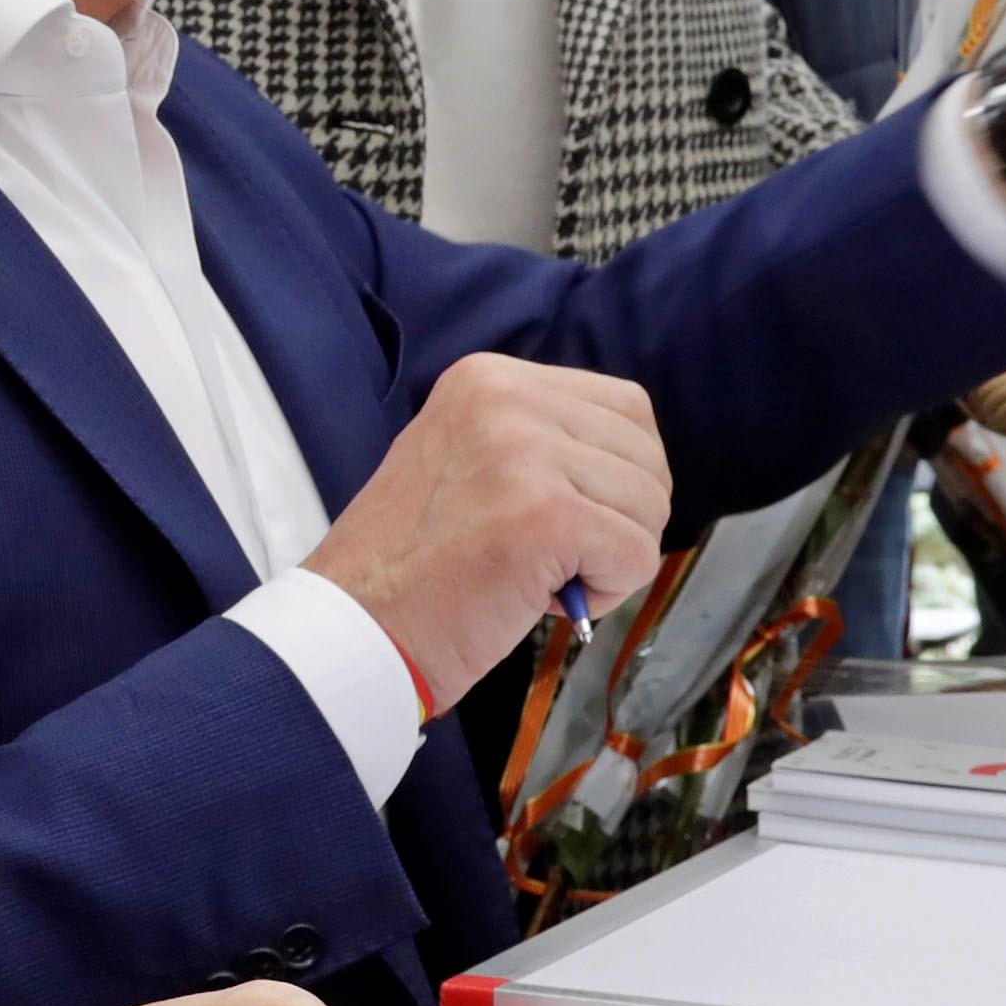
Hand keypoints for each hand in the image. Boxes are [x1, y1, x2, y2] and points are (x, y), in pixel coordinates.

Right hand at [299, 353, 669, 697]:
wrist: (356, 628)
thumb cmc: (414, 567)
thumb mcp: (469, 458)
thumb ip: (541, 442)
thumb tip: (630, 468)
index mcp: (488, 378)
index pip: (625, 408)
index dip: (616, 477)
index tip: (560, 517)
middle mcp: (507, 397)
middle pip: (647, 455)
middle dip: (622, 519)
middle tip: (553, 555)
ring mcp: (525, 452)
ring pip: (649, 506)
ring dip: (612, 558)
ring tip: (541, 575)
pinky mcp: (546, 513)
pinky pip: (637, 555)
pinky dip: (608, 592)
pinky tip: (544, 597)